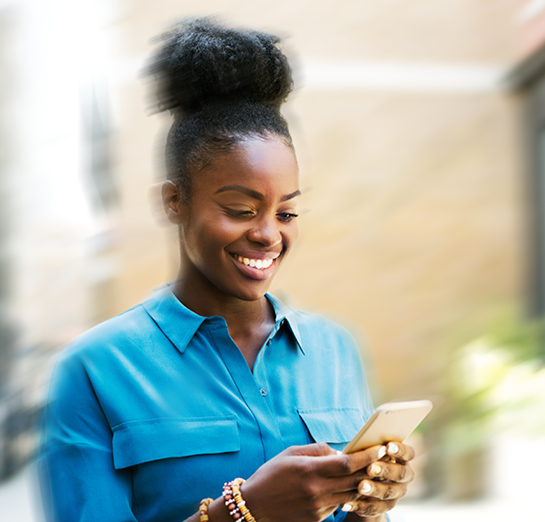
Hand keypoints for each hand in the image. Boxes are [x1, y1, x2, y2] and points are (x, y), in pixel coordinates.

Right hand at [240, 442, 386, 521]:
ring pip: (349, 494)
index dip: (367, 456)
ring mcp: (317, 508)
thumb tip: (338, 451)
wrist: (254, 506)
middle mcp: (316, 490)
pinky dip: (345, 496)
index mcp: (310, 470)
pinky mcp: (316, 520)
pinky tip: (348, 488)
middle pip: (354, 480)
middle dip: (371, 469)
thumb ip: (316, 450)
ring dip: (362, 484)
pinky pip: (337, 506)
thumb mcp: (290, 453)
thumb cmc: (271, 475)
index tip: (380, 448)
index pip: (347, 463)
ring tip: (372, 472)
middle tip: (385, 459)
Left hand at [341, 442, 415, 519]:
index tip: (388, 446)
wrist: (370, 486)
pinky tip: (347, 503)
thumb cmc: (370, 459)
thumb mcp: (372, 453)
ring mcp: (396, 494)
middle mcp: (404, 477)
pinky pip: (373, 508)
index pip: (408, 453)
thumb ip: (371, 448)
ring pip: (387, 492)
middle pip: (399, 473)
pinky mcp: (385, 507)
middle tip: (370, 467)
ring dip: (374, 489)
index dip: (400, 450)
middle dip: (385, 470)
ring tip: (360, 486)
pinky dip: (359, 505)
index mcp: (403, 460)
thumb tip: (359, 442)